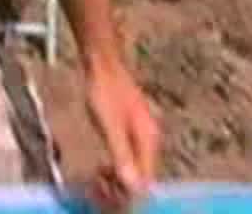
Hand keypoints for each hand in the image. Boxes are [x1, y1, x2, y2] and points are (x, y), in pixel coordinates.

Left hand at [84, 61, 160, 211]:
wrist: (102, 62)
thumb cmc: (104, 90)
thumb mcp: (110, 126)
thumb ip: (122, 155)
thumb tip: (133, 186)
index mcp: (149, 138)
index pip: (147, 179)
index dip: (128, 189)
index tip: (107, 186)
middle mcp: (151, 136)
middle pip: (143, 174)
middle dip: (123, 182)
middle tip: (100, 180)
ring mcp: (143, 131)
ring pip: (136, 165)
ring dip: (119, 173)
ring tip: (99, 173)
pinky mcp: (133, 127)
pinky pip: (130, 154)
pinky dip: (118, 161)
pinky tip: (104, 159)